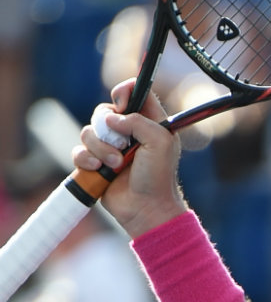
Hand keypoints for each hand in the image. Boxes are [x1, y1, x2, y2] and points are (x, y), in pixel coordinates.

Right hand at [72, 80, 186, 237]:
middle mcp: (129, 132)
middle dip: (108, 128)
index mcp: (150, 123)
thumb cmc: (158, 177)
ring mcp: (110, 147)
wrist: (146, 209)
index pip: (134, 92)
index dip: (125, 92)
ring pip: (89, 131)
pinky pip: (79, 151)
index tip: (122, 104)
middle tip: (123, 146)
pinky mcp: (95, 162)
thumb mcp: (160, 143)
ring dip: (100, 148)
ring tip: (116, 165)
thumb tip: (110, 118)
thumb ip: (138, 121)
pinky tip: (99, 170)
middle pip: (104, 111)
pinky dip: (87, 160)